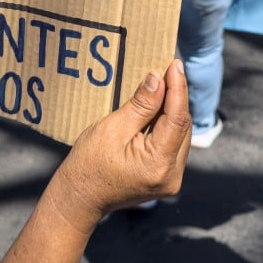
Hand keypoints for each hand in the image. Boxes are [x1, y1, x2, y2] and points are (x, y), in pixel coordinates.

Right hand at [44, 60, 190, 232]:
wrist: (80, 198)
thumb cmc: (89, 164)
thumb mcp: (113, 129)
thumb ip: (141, 106)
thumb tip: (158, 80)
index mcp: (157, 165)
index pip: (177, 119)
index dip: (178, 88)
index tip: (175, 64)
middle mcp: (171, 176)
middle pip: (183, 127)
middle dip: (176, 97)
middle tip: (167, 70)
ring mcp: (171, 181)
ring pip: (181, 136)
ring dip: (173, 111)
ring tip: (163, 85)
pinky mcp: (166, 180)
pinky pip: (173, 146)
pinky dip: (167, 126)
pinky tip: (158, 110)